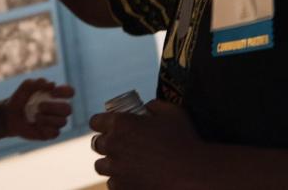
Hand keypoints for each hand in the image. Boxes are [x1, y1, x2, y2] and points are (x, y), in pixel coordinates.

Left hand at [4, 78, 73, 139]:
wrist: (9, 116)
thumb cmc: (19, 99)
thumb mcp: (25, 87)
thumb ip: (38, 83)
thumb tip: (53, 84)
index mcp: (55, 95)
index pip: (70, 92)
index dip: (65, 92)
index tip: (52, 92)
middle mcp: (58, 108)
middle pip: (68, 109)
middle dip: (54, 107)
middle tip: (39, 106)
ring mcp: (55, 122)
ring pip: (63, 122)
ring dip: (48, 118)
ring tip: (36, 116)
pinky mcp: (50, 133)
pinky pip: (56, 133)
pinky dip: (46, 129)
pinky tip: (37, 125)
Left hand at [90, 99, 204, 189]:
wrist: (192, 174)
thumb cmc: (184, 140)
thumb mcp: (171, 112)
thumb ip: (154, 105)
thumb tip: (146, 107)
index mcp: (121, 124)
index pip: (96, 121)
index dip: (101, 122)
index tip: (107, 125)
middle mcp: (113, 146)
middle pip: (96, 144)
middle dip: (106, 143)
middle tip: (118, 144)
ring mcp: (116, 170)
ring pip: (101, 166)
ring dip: (110, 163)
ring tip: (123, 163)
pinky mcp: (122, 188)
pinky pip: (112, 184)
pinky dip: (119, 181)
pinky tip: (131, 178)